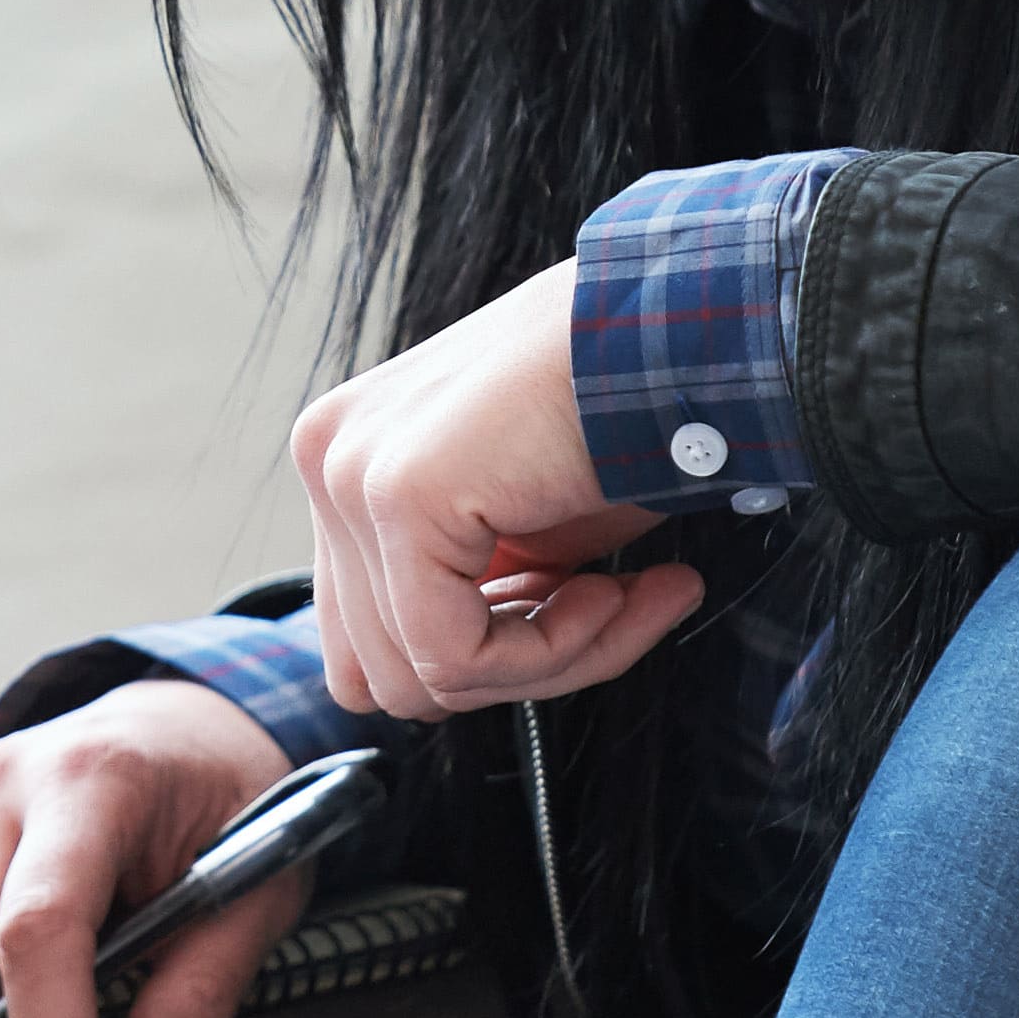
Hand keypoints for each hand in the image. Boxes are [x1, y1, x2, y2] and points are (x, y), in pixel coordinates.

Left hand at [301, 256, 703, 724]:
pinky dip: (550, 652)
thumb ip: (467, 593)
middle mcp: (329, 458)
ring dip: (550, 660)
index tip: (588, 614)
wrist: (690, 334)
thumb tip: (454, 683)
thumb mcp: (524, 528)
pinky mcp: (398, 495)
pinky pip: (454, 656)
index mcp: (345, 460)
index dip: (485, 658)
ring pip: (423, 676)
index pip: (366, 640)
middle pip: (384, 671)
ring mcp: (351, 474)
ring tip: (630, 595)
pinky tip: (618, 590)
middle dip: (516, 667)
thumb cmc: (624, 414)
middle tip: (620, 610)